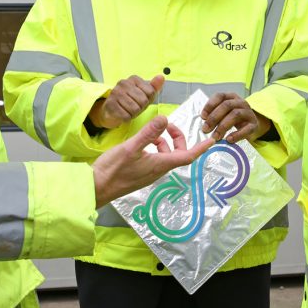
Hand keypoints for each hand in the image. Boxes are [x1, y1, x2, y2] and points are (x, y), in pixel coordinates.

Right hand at [89, 75, 163, 129]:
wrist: (111, 111)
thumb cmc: (130, 102)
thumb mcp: (144, 94)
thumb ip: (154, 87)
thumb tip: (161, 77)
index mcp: (134, 79)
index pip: (151, 92)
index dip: (148, 100)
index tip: (140, 100)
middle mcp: (123, 83)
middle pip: (143, 101)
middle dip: (141, 107)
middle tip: (133, 107)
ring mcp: (115, 93)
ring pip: (135, 109)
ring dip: (133, 114)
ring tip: (128, 110)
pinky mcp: (110, 104)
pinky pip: (126, 116)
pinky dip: (126, 118)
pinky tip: (122, 114)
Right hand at [92, 115, 214, 207]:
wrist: (96, 188)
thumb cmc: (113, 169)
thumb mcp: (131, 147)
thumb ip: (148, 133)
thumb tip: (164, 119)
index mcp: (159, 164)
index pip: (187, 156)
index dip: (201, 148)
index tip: (212, 141)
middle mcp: (157, 170)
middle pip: (178, 154)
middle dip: (178, 138)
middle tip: (167, 126)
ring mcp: (149, 173)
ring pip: (166, 156)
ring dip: (164, 142)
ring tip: (152, 132)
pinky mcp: (140, 173)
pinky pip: (155, 159)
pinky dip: (154, 147)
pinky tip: (142, 142)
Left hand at [200, 92, 270, 142]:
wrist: (252, 124)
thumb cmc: (234, 118)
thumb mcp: (225, 113)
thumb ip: (215, 116)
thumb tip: (205, 126)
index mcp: (231, 97)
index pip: (220, 96)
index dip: (210, 105)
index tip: (203, 117)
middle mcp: (240, 102)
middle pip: (226, 105)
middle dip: (214, 118)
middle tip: (205, 130)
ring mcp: (248, 113)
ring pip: (235, 115)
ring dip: (223, 126)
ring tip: (215, 137)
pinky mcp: (254, 124)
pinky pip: (246, 129)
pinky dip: (236, 134)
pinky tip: (229, 140)